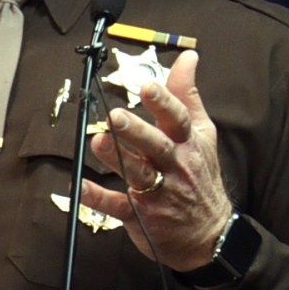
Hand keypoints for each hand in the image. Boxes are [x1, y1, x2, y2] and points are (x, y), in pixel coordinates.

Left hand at [83, 50, 233, 270]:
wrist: (208, 232)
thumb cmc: (199, 175)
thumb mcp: (201, 134)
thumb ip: (188, 95)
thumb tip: (188, 57)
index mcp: (188, 145)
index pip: (178, 120)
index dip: (164, 103)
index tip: (147, 86)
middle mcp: (174, 167)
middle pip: (155, 146)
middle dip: (136, 131)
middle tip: (116, 115)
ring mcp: (157, 193)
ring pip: (137, 174)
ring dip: (116, 158)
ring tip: (98, 140)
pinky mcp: (140, 215)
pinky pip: (117, 206)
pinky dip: (98, 197)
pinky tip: (79, 187)